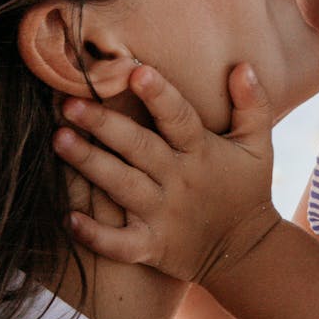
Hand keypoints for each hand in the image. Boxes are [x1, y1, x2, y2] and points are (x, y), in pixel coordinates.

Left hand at [53, 64, 281, 283]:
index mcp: (201, 152)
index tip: (136, 71)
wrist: (247, 252)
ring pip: (122, 187)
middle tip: (70, 104)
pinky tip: (68, 218)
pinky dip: (95, 235)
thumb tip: (243, 66)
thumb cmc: (247, 190)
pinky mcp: (152, 246)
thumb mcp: (259, 147)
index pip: (180, 119)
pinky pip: (120, 243)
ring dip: (90, 165)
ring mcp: (163, 216)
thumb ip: (253, 105)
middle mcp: (180, 181)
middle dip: (105, 126)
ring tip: (59, 140)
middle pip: (140, 149)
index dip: (160, 96)